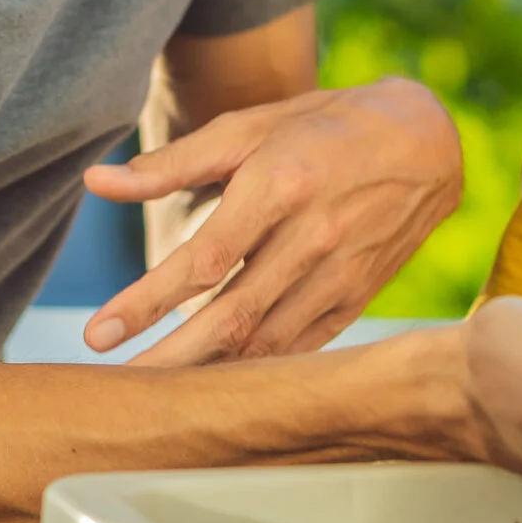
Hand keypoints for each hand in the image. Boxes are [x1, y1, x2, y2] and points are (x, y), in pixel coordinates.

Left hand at [82, 77, 460, 364]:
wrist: (426, 141)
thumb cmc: (322, 126)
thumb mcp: (249, 127)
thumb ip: (172, 163)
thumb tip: (95, 182)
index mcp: (280, 185)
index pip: (202, 260)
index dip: (146, 302)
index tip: (98, 334)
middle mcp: (313, 236)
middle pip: (232, 316)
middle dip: (170, 358)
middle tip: (118, 388)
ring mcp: (341, 273)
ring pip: (267, 342)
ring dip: (210, 374)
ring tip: (157, 396)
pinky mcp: (357, 297)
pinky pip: (302, 347)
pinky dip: (260, 372)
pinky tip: (218, 387)